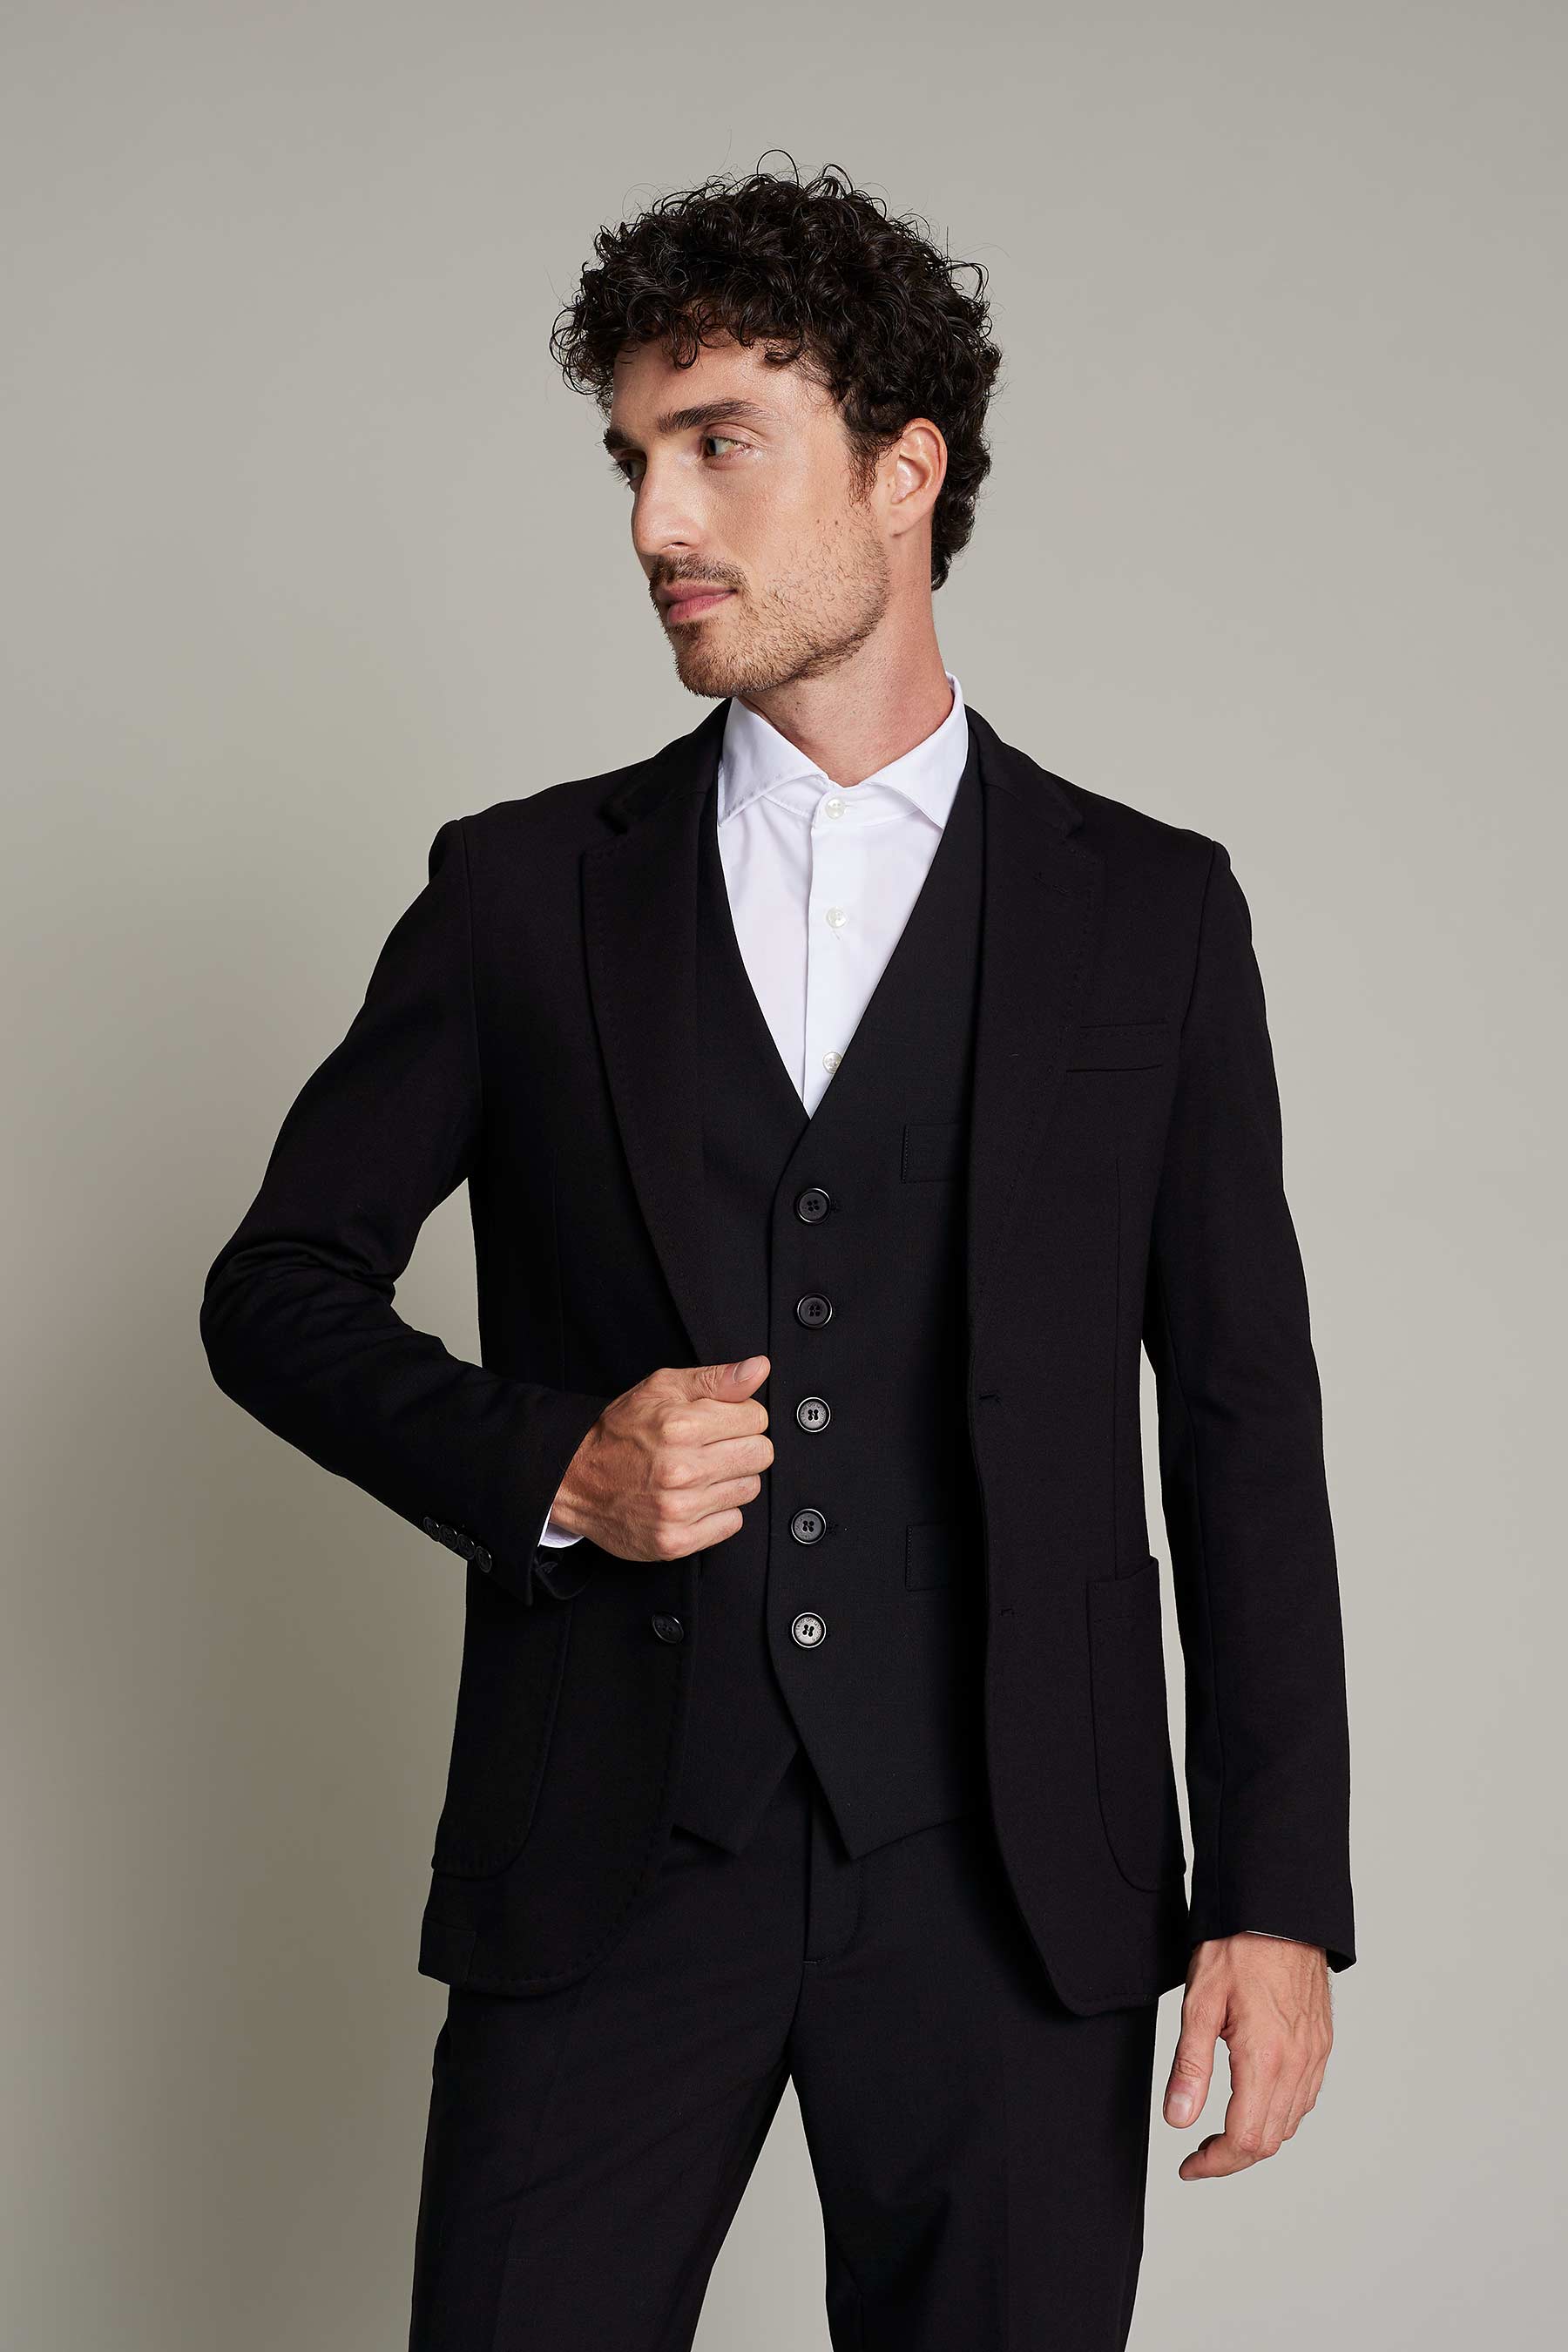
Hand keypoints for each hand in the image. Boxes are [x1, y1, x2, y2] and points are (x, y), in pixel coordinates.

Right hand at [547, 1356, 772, 1561]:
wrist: (575, 1478)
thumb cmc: (620, 1431)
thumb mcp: (663, 1388)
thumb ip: (717, 1379)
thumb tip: (759, 1369)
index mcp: (680, 1426)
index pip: (757, 1418)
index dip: (740, 1416)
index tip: (720, 1422)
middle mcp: (681, 1469)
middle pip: (760, 1455)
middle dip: (742, 1446)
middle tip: (712, 1447)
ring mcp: (678, 1509)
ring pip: (749, 1489)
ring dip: (730, 1479)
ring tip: (699, 1472)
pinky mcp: (676, 1541)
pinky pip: (732, 1523)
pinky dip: (718, 1511)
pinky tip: (693, 1498)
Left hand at [1162, 1933, 1332, 2179]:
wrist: (1279, 1910)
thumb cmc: (1238, 1947)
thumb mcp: (1200, 2003)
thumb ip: (1190, 2066)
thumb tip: (1177, 2119)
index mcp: (1266, 2059)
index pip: (1245, 2140)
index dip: (1215, 2163)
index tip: (1189, 2165)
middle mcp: (1298, 2064)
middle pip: (1269, 2141)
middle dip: (1231, 2156)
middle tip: (1198, 2152)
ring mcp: (1315, 2055)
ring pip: (1289, 2123)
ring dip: (1255, 2138)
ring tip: (1220, 2132)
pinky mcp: (1321, 2044)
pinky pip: (1304, 2098)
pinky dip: (1278, 2114)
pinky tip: (1254, 2102)